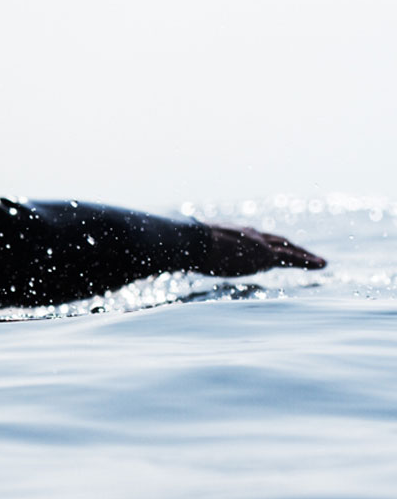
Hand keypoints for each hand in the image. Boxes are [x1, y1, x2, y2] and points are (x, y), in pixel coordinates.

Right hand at [199, 224, 326, 276]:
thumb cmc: (188, 246)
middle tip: (306, 255)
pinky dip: (308, 261)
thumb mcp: (193, 249)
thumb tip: (177, 255)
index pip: (258, 238)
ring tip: (321, 263)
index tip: (277, 249)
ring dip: (306, 256)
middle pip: (278, 241)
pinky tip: (321, 264)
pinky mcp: (266, 255)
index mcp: (236, 233)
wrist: (195, 242)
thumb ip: (195, 251)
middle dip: (293, 248)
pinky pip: (293, 258)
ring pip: (289, 250)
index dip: (270, 244)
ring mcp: (260, 245)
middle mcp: (252, 236)